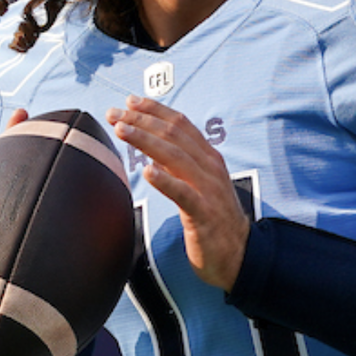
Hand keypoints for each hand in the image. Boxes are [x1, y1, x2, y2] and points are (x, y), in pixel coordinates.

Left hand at [106, 96, 248, 290]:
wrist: (240, 254)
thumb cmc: (214, 218)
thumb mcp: (199, 183)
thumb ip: (181, 164)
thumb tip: (154, 146)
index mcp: (208, 158)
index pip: (181, 124)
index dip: (155, 110)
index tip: (130, 101)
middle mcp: (210, 167)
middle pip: (174, 134)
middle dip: (142, 120)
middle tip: (115, 113)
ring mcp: (208, 189)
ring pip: (175, 156)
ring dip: (146, 140)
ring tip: (123, 131)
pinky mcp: (203, 213)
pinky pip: (183, 193)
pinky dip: (165, 180)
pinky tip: (147, 171)